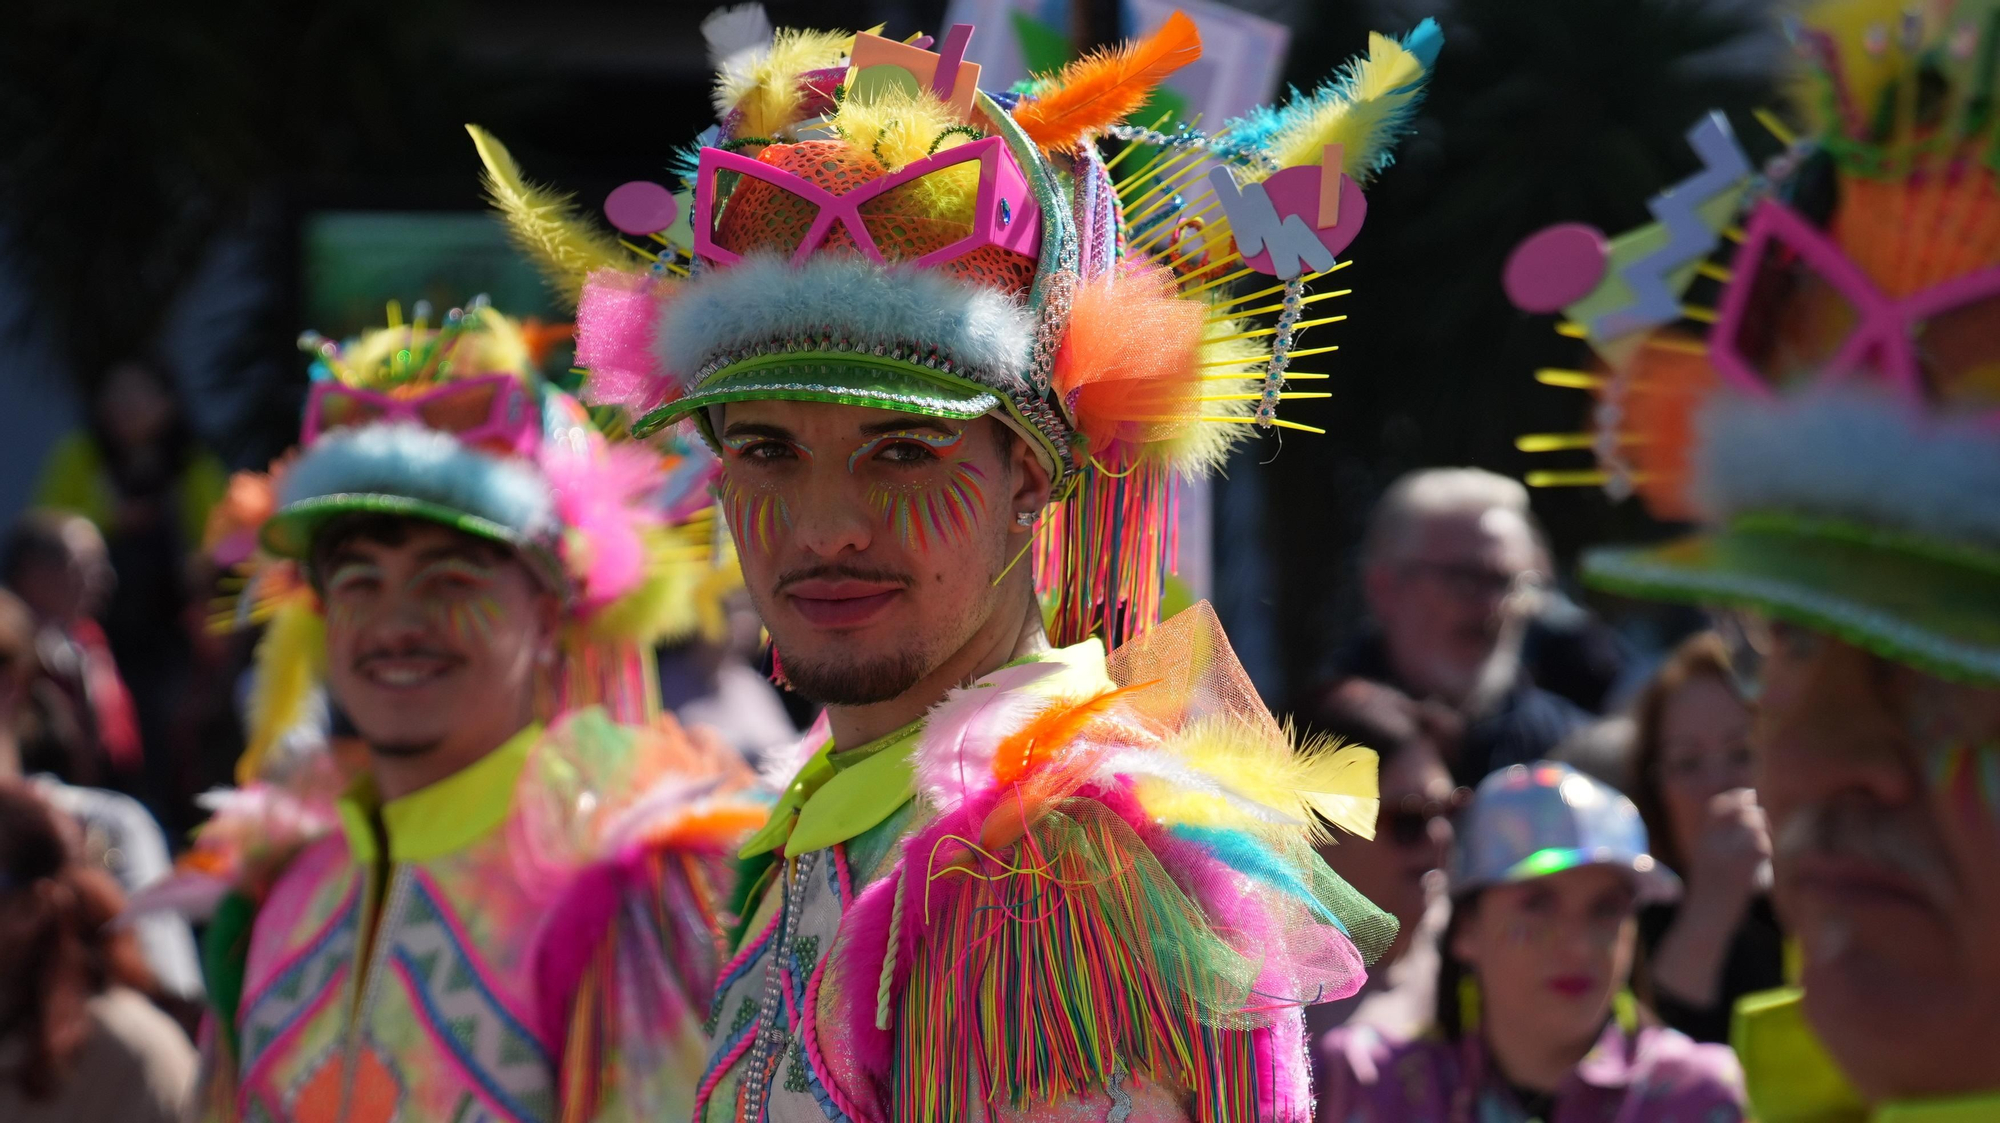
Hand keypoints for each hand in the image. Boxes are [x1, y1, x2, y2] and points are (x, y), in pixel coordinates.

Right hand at [1683, 787, 1770, 918]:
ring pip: (1754, 829)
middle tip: (1765, 824)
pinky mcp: (1742, 870)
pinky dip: (1767, 848)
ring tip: (1766, 841)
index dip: (1734, 797)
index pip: (1716, 807)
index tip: (1748, 795)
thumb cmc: (1709, 896)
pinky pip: (1761, 847)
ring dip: (1765, 831)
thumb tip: (1742, 826)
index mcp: (1702, 841)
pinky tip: (1768, 855)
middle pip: (1740, 814)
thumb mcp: (1706, 864)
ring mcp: (1726, 856)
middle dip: (1757, 815)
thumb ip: (1718, 845)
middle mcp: (1711, 844)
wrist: (1704, 920)